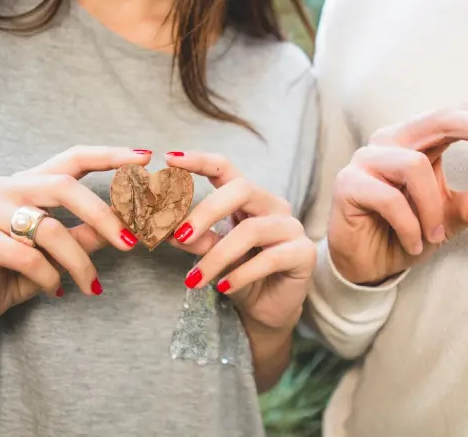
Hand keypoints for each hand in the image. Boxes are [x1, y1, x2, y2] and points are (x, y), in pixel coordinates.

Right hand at [0, 146, 149, 326]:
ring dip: (79, 263)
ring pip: (51, 230)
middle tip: (131, 243)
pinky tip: (56, 291)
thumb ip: (89, 232)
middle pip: (65, 187)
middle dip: (104, 216)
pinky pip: (29, 257)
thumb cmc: (19, 271)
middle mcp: (5, 187)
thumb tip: (131, 223)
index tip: (144, 158)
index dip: (109, 156)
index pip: (73, 158)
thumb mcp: (61, 249)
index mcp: (29, 181)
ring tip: (91, 285)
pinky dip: (50, 278)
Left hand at [165, 152, 314, 332]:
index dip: (199, 160)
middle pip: (241, 189)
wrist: (268, 309)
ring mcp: (291, 227)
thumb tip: (163, 228)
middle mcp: (272, 205)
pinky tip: (223, 288)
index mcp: (248, 198)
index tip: (169, 159)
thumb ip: (192, 239)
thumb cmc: (239, 275)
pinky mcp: (304, 253)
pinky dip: (240, 275)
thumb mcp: (210, 255)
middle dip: (206, 212)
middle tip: (180, 236)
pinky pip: (269, 259)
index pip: (225, 168)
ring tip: (195, 279)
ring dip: (217, 256)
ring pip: (251, 230)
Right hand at [329, 102, 467, 284]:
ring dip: (433, 207)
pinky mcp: (348, 184)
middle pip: (439, 118)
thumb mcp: (451, 218)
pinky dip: (410, 226)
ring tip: (435, 236)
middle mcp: (391, 140)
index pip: (456, 114)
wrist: (365, 265)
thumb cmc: (405, 231)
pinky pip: (390, 199)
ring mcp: (366, 159)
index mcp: (417, 139)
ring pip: (414, 165)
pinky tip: (414, 244)